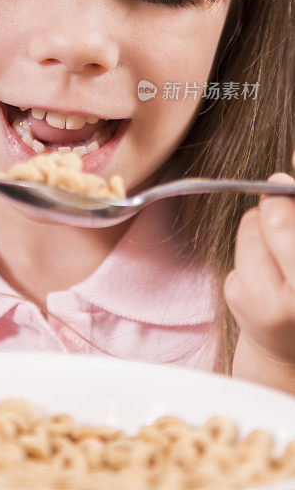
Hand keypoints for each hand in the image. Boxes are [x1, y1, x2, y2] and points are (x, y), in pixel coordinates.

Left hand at [224, 150, 294, 393]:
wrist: (289, 352)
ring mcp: (274, 301)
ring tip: (274, 256)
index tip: (283, 183)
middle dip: (275, 208)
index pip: (291, 222)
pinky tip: (261, 278)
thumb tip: (284, 172)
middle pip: (278, 219)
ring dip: (257, 231)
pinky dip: (245, 256)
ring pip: (251, 229)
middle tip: (277, 210)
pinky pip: (236, 252)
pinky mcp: (242, 301)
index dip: (288, 195)